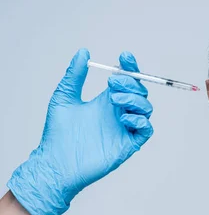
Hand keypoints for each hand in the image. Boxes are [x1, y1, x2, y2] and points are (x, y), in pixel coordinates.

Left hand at [7, 48, 153, 214]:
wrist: (56, 161)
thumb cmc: (57, 133)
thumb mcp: (64, 97)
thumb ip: (75, 75)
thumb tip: (83, 52)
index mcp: (106, 101)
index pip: (127, 81)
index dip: (130, 67)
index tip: (124, 56)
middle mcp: (119, 113)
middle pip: (139, 92)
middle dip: (130, 82)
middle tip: (111, 83)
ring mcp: (125, 128)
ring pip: (146, 108)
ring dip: (134, 99)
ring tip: (114, 99)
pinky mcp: (128, 144)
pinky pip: (146, 129)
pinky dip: (140, 120)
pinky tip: (123, 118)